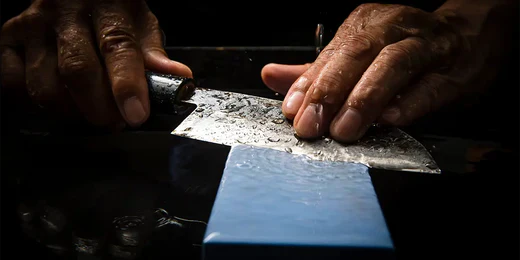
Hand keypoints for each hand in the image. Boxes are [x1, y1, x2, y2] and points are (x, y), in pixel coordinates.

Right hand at [1, 0, 191, 128]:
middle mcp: (64, 12)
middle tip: (116, 122)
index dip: (127, 86)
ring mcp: (32, 26)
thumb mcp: (140, 26)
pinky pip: (12, 84)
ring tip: (90, 111)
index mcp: (107, 5)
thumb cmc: (111, 15)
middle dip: (101, 109)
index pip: (118, 47)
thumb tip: (178, 79)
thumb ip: (155, 54)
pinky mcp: (8, 39)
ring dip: (72, 112)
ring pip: (44, 86)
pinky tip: (59, 102)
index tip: (136, 115)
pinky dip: (35, 105)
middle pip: (78, 72)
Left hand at [261, 2, 502, 142]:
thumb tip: (272, 77)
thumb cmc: (404, 49)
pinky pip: (432, 86)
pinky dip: (410, 102)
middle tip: (311, 126)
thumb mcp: (356, 56)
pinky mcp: (454, 71)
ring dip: (365, 99)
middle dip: (330, 92)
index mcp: (365, 25)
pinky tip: (390, 119)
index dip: (309, 84)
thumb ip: (316, 70)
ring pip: (393, 65)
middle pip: (357, 54)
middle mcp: (393, 28)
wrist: (468, 39)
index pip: (331, 53)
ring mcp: (426, 46)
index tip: (292, 111)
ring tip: (344, 129)